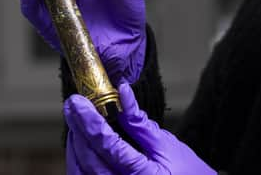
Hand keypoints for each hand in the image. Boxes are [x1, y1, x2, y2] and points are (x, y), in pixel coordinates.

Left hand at [64, 83, 216, 174]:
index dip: (90, 122)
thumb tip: (123, 92)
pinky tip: (81, 146)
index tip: (78, 102)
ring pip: (82, 173)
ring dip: (76, 146)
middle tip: (72, 106)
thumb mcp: (167, 145)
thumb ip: (140, 122)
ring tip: (76, 122)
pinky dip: (80, 163)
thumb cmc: (187, 173)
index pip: (109, 146)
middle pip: (90, 161)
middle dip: (78, 131)